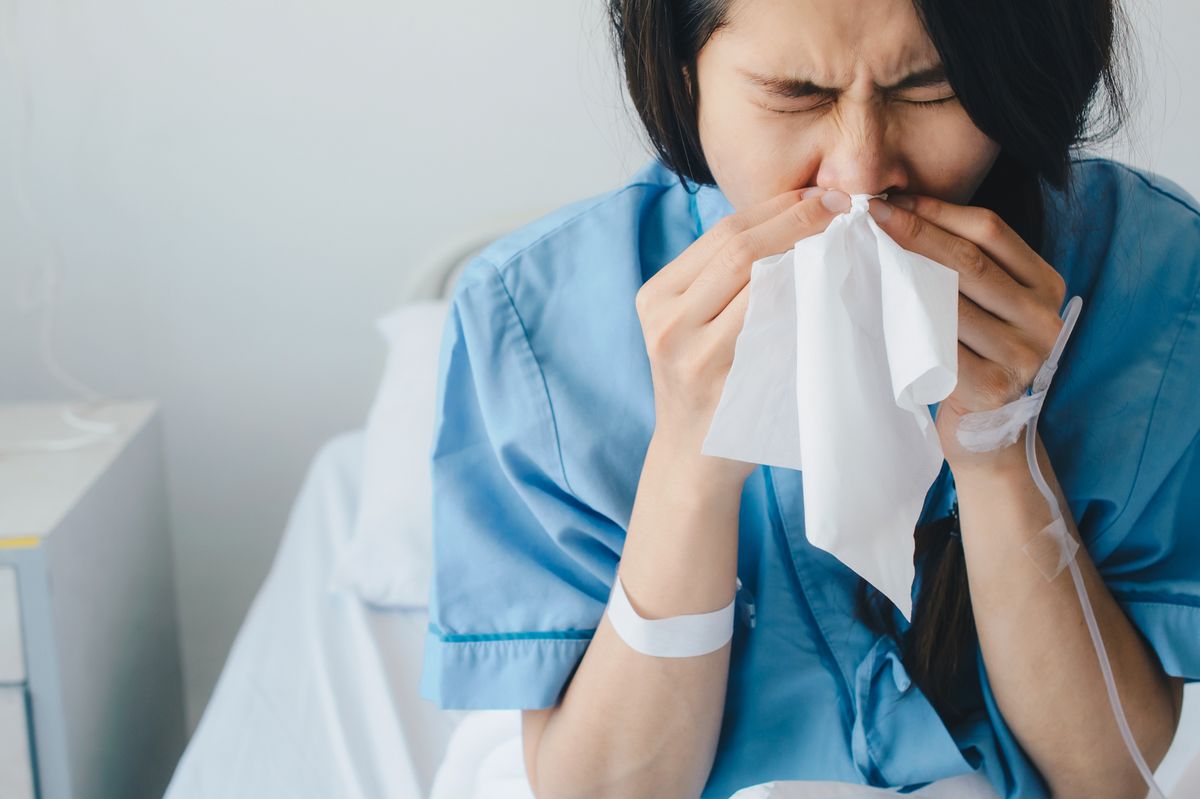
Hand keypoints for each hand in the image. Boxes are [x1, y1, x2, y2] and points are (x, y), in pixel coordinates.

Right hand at [637, 186, 851, 485]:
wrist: (692, 460)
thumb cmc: (709, 386)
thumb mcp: (693, 328)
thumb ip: (724, 281)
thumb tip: (797, 218)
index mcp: (656, 298)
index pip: (721, 233)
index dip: (777, 207)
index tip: (823, 194)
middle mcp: (666, 323)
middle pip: (738, 250)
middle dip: (798, 220)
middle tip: (846, 207)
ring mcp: (691, 356)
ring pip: (758, 284)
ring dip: (809, 255)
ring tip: (847, 240)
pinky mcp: (723, 384)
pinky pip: (774, 328)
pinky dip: (806, 301)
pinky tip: (835, 287)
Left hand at [865, 193, 1068, 473]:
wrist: (987, 432)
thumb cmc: (974, 356)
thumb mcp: (985, 305)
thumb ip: (964, 265)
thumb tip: (902, 211)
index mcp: (1047, 284)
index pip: (991, 232)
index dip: (940, 212)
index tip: (894, 201)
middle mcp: (1044, 317)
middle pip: (969, 263)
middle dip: (915, 234)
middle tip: (871, 215)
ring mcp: (1024, 355)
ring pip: (951, 302)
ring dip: (904, 274)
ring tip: (867, 252)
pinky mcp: (994, 388)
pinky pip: (940, 346)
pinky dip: (907, 323)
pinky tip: (879, 305)